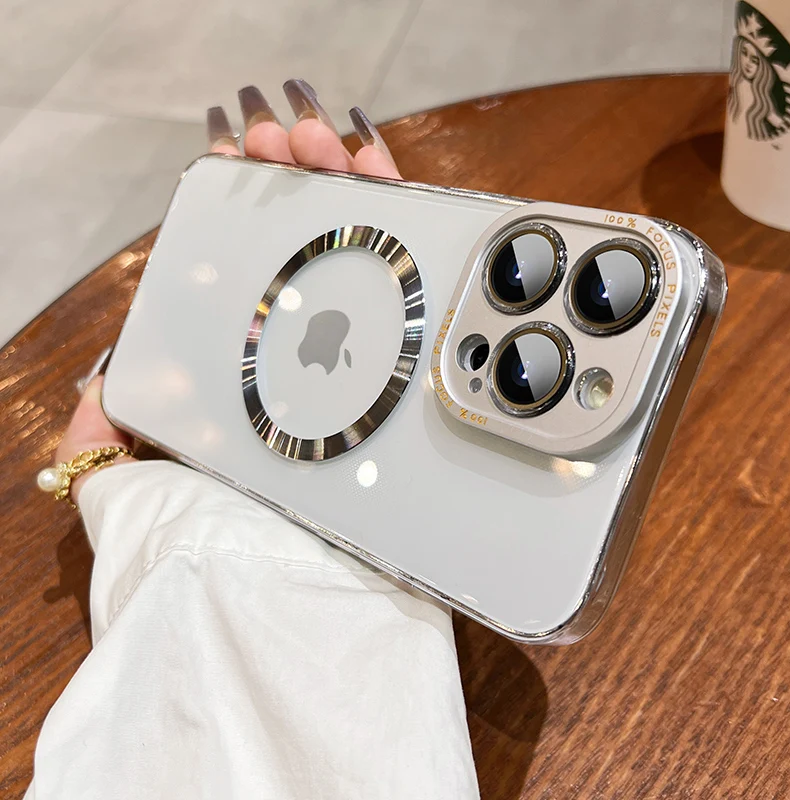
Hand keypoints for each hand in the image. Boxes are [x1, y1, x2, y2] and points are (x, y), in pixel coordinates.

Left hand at [54, 80, 399, 504]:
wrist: (290, 583)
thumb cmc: (210, 532)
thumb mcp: (133, 478)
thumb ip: (108, 433)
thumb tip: (96, 388)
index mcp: (251, 377)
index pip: (251, 274)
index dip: (244, 210)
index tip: (238, 159)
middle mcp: (311, 366)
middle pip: (312, 252)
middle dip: (297, 181)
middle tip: (284, 137)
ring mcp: (369, 363)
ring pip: (365, 253)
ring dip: (343, 182)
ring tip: (322, 139)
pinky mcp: (418, 371)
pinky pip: (419, 280)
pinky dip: (404, 218)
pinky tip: (378, 170)